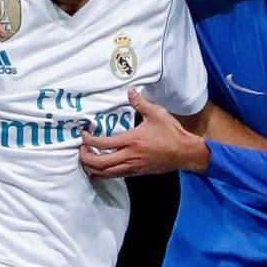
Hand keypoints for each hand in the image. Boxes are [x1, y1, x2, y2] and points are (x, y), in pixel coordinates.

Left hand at [80, 89, 209, 178]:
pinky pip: (116, 175)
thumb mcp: (156, 113)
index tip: (84, 135)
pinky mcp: (137, 173)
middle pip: (100, 163)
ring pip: (106, 173)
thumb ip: (140, 102)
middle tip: (81, 150)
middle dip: (86, 158)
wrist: (185, 153)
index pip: (103, 143)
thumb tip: (130, 90)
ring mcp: (133, 167)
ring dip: (93, 168)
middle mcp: (129, 156)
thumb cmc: (171, 132)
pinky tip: (101, 168)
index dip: (89, 140)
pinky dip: (104, 173)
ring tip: (87, 160)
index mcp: (131, 140)